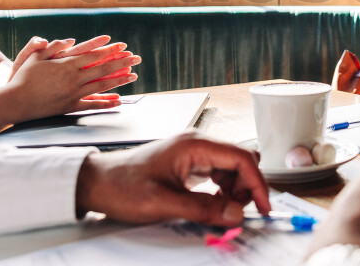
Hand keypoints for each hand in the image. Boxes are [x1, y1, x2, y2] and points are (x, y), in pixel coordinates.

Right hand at [5, 38, 140, 119]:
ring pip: (101, 86)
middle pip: (103, 69)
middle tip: (137, 58)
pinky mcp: (70, 106)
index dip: (110, 50)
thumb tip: (71, 40)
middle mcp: (73, 79)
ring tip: (133, 76)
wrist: (14, 102)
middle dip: (122, 63)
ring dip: (119, 80)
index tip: (123, 46)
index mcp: (67, 64)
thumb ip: (54, 46)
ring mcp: (73, 94)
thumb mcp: (36, 56)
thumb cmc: (23, 77)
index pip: (94, 55)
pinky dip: (106, 103)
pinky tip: (118, 101)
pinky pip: (92, 105)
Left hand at [75, 132, 270, 225]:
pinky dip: (223, 190)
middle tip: (238, 213)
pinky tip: (214, 205)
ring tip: (224, 212)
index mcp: (195, 145)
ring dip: (235, 190)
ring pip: (231, 168)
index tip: (264, 207)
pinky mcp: (188, 164)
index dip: (257, 183)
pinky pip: (218, 174)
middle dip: (246, 187)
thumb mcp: (163, 203)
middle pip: (240, 161)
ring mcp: (193, 153)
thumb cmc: (122, 186)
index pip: (241, 158)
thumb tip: (236, 214)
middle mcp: (198, 144)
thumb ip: (202, 208)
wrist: (96, 182)